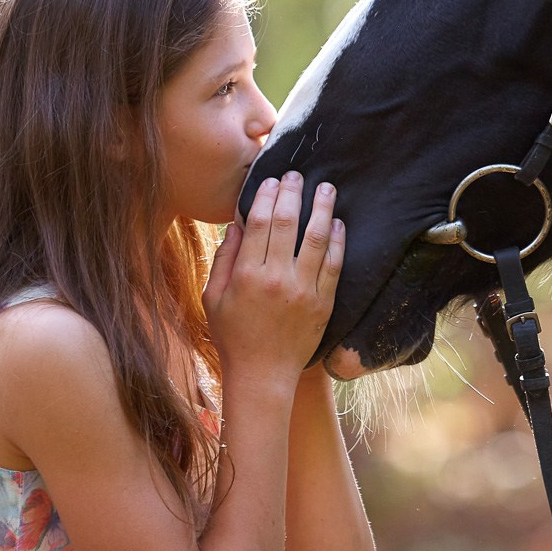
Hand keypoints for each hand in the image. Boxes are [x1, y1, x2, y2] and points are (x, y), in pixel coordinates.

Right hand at [203, 172, 344, 384]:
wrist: (263, 375)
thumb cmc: (233, 336)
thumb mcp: (213, 297)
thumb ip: (224, 259)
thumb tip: (238, 223)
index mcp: (247, 275)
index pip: (260, 223)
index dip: (267, 196)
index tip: (272, 179)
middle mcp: (277, 279)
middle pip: (288, 224)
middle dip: (293, 194)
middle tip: (298, 175)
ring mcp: (304, 291)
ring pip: (316, 239)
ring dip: (322, 209)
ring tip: (326, 188)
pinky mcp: (323, 303)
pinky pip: (333, 265)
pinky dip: (337, 241)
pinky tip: (338, 223)